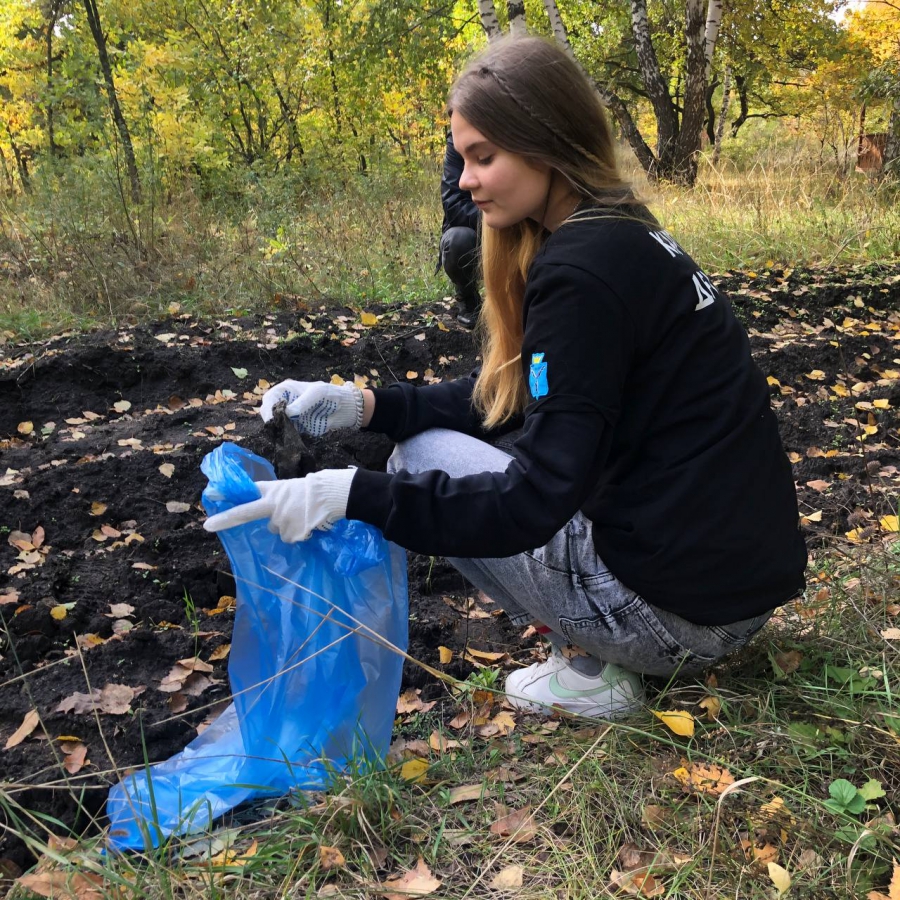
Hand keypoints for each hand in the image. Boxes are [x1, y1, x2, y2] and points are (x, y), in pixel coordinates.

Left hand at [203, 469, 355, 542]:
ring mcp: (280, 520)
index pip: (248, 490)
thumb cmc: (316, 488)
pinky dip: (299, 533)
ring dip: (287, 526)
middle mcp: (272, 505)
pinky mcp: (290, 533)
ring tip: (303, 516)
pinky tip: (308, 524)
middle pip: (247, 514)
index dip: (228, 492)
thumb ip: (278, 498)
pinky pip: (291, 537)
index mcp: (274, 490)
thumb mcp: (292, 488)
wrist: (332, 495)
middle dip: (225, 519)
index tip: (210, 495)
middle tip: (207, 526)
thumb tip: (271, 516)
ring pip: (277, 529)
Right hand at [259, 380, 363, 436]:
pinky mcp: (297, 426)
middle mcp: (286, 402)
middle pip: (269, 411)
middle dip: (271, 419)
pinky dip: (286, 435)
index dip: (268, 407)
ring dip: (278, 429)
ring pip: (277, 423)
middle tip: (277, 427)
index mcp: (287, 390)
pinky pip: (287, 431)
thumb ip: (302, 402)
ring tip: (284, 433)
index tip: (272, 417)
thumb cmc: (329, 394)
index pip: (270, 397)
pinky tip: (290, 438)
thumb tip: (288, 412)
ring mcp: (290, 415)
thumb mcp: (316, 394)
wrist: (343, 408)